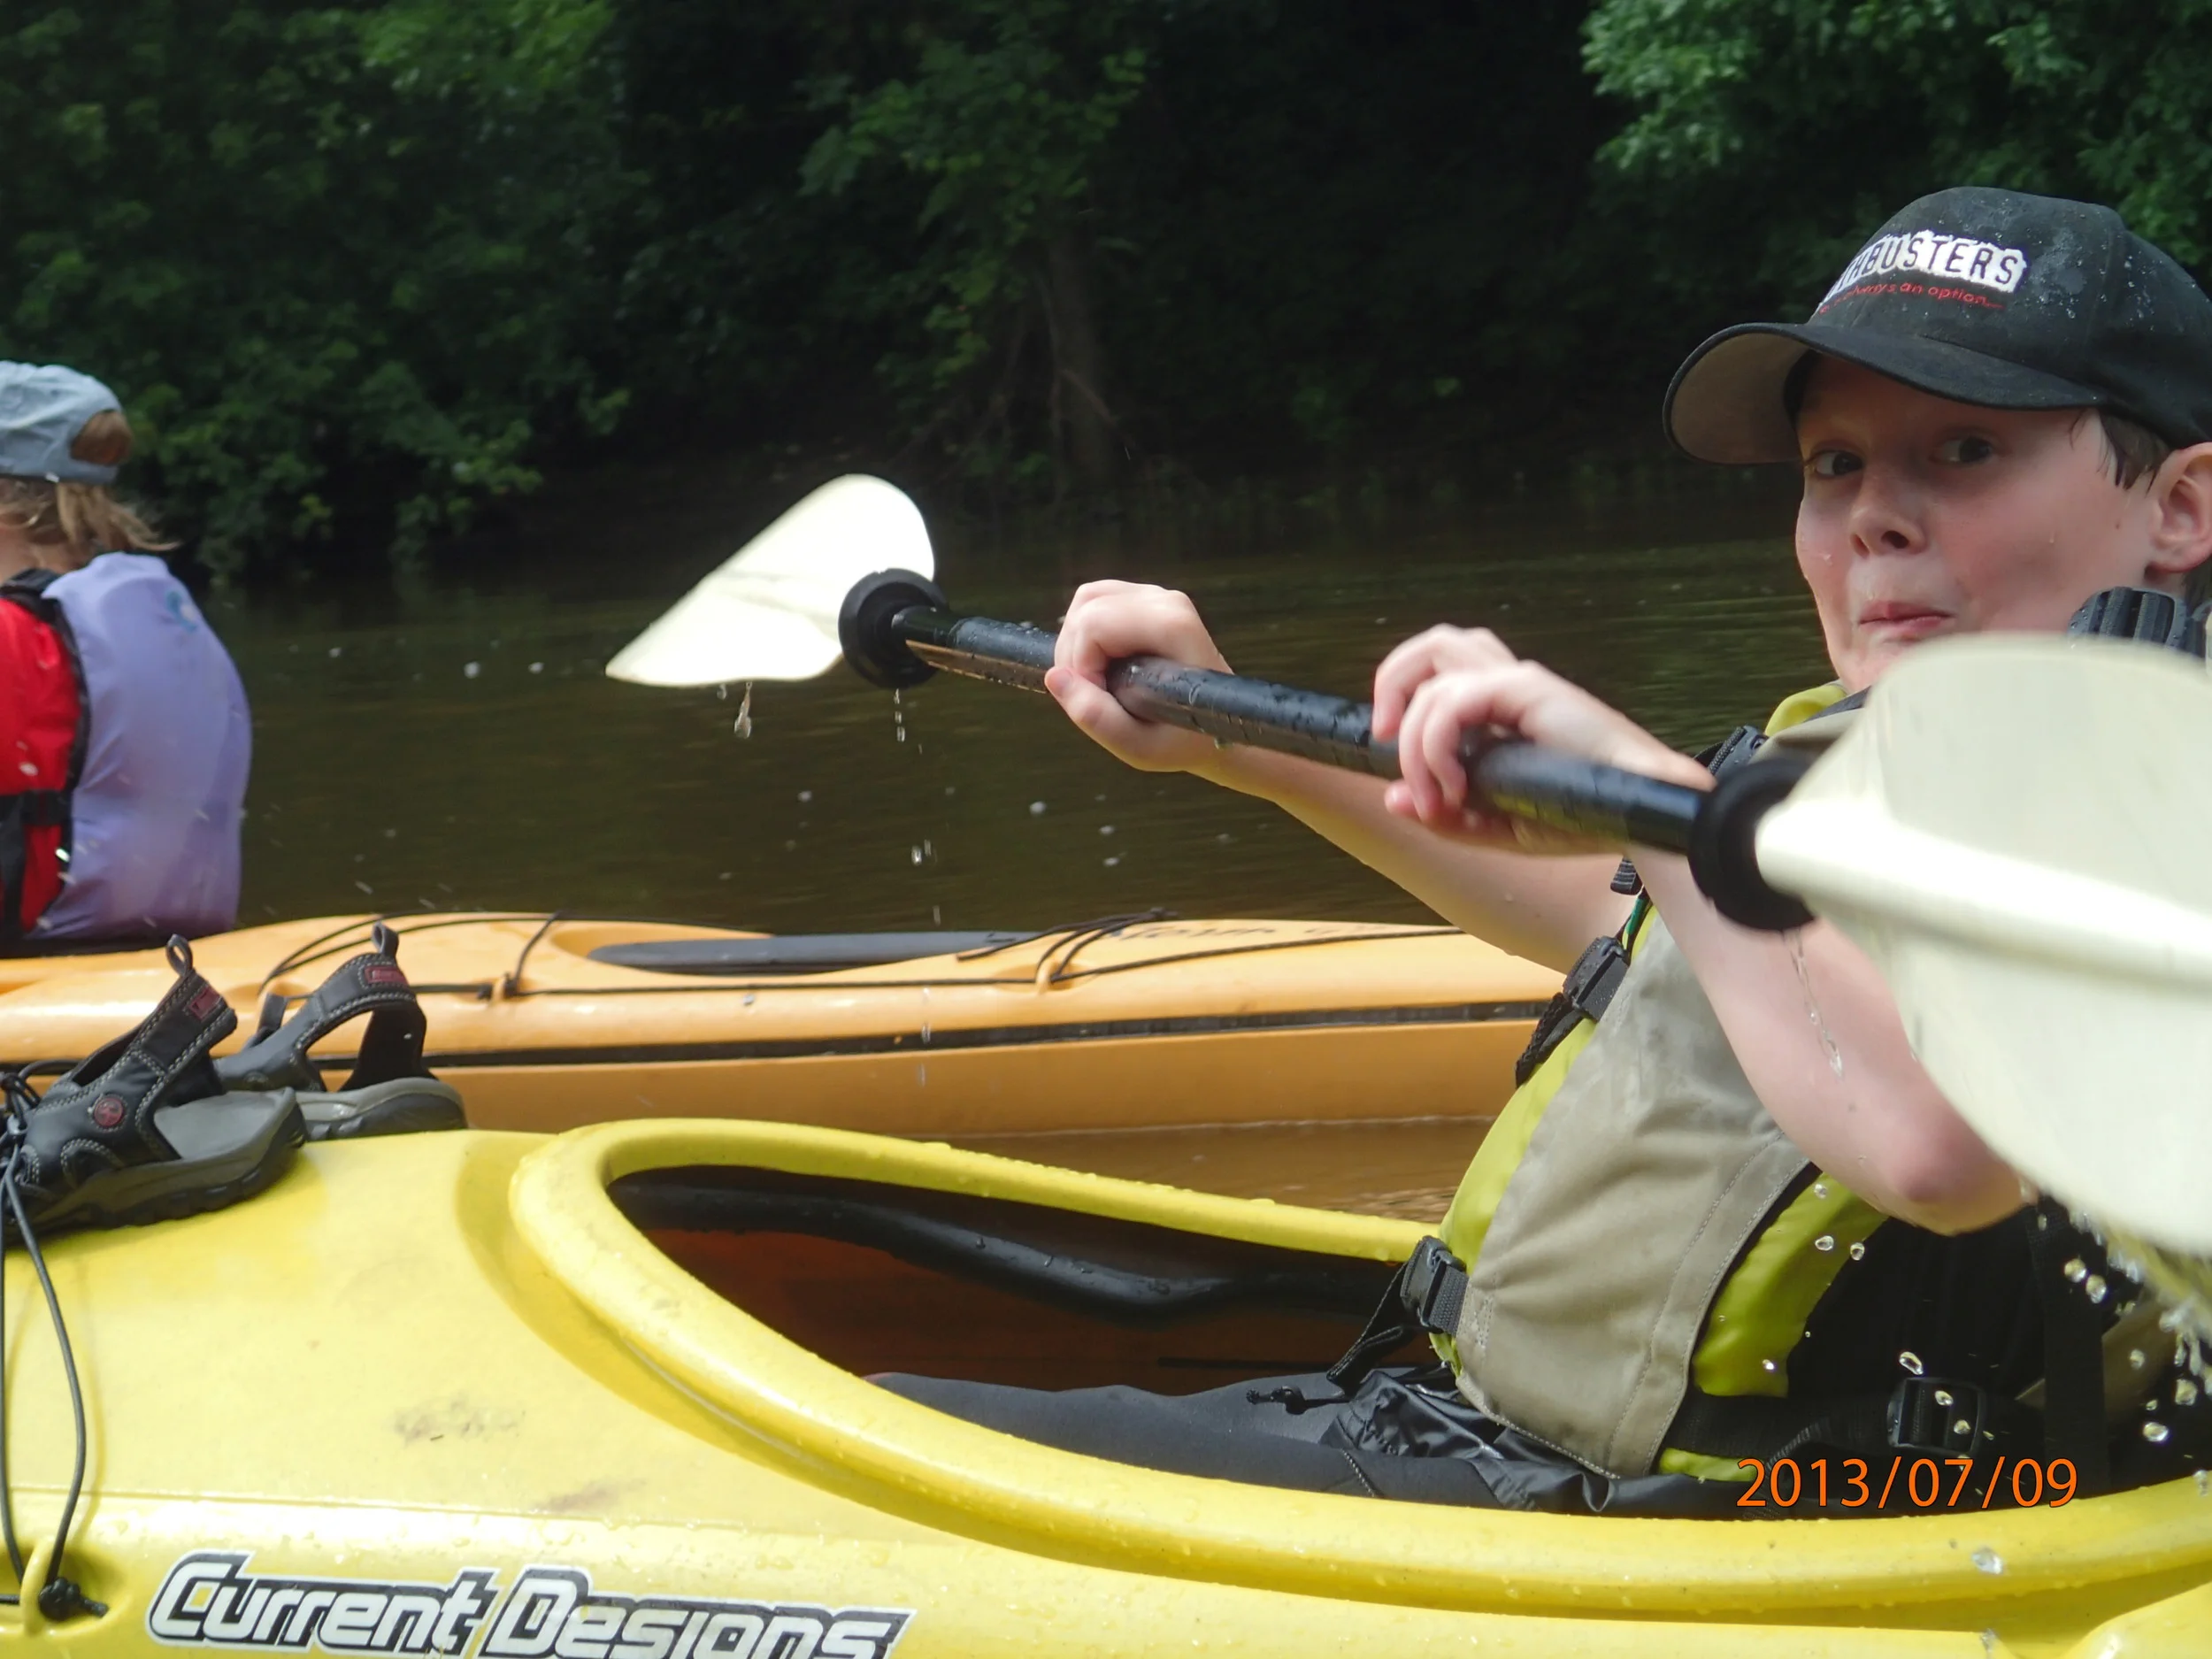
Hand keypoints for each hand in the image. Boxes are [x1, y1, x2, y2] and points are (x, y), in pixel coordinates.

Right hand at [1043, 581, 1232, 773]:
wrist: (1219, 727)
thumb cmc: (1184, 739)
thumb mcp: (1140, 747)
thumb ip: (1097, 718)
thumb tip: (1055, 678)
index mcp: (1172, 627)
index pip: (1093, 624)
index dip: (1081, 665)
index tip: (1100, 699)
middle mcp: (1166, 601)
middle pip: (1086, 607)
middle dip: (1074, 655)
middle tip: (1095, 694)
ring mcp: (1158, 596)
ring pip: (1087, 600)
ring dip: (1076, 644)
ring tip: (1095, 681)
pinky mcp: (1147, 600)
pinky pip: (1096, 602)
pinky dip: (1085, 634)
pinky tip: (1101, 665)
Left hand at [1371, 627, 1708, 851]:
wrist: (1638, 813)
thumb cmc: (1581, 814)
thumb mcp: (1498, 825)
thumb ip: (1447, 815)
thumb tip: (1393, 798)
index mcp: (1502, 705)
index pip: (1440, 671)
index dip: (1401, 700)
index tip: (1397, 765)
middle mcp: (1506, 684)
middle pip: (1432, 646)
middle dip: (1392, 683)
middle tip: (1383, 737)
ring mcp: (1516, 682)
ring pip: (1433, 677)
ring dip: (1413, 743)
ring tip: (1435, 794)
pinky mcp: (1527, 688)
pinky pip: (1453, 702)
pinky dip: (1436, 745)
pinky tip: (1456, 786)